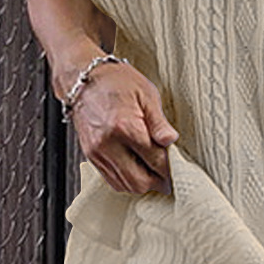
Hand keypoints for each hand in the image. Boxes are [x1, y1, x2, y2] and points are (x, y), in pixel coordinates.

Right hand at [68, 60, 179, 196]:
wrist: (83, 79)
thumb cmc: (116, 81)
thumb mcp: (147, 95)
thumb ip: (159, 122)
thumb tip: (171, 141)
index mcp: (125, 127)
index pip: (154, 160)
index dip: (170, 168)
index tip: (179, 170)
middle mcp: (107, 144)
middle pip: (139, 180)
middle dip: (158, 181)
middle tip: (171, 176)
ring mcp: (96, 153)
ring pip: (125, 185)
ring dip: (143, 183)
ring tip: (156, 173)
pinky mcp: (90, 156)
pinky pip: (112, 180)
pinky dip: (128, 181)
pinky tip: (139, 171)